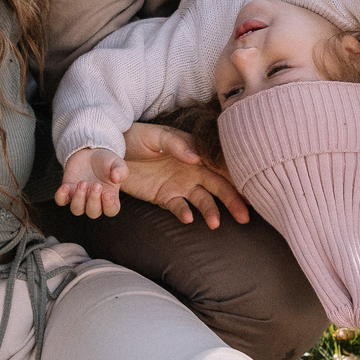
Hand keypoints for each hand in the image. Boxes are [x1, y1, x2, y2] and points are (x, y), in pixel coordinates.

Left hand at [55, 145, 127, 217]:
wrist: (90, 152)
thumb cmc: (106, 161)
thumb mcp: (117, 162)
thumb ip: (121, 170)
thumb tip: (116, 178)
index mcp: (110, 197)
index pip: (111, 210)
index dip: (109, 206)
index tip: (107, 194)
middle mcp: (95, 201)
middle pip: (93, 213)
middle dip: (93, 201)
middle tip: (95, 184)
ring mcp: (80, 197)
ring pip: (76, 209)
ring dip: (79, 198)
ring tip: (83, 183)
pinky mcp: (68, 191)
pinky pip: (61, 201)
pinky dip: (61, 197)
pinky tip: (65, 186)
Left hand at [118, 122, 250, 228]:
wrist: (109, 152)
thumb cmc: (135, 137)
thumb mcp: (154, 135)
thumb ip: (176, 144)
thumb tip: (196, 157)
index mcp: (194, 150)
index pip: (220, 163)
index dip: (236, 174)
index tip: (250, 185)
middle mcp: (192, 169)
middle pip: (218, 185)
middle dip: (233, 199)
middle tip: (245, 216)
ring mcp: (180, 184)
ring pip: (203, 200)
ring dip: (212, 211)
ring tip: (216, 224)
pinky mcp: (164, 196)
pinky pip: (179, 207)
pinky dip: (185, 212)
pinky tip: (189, 218)